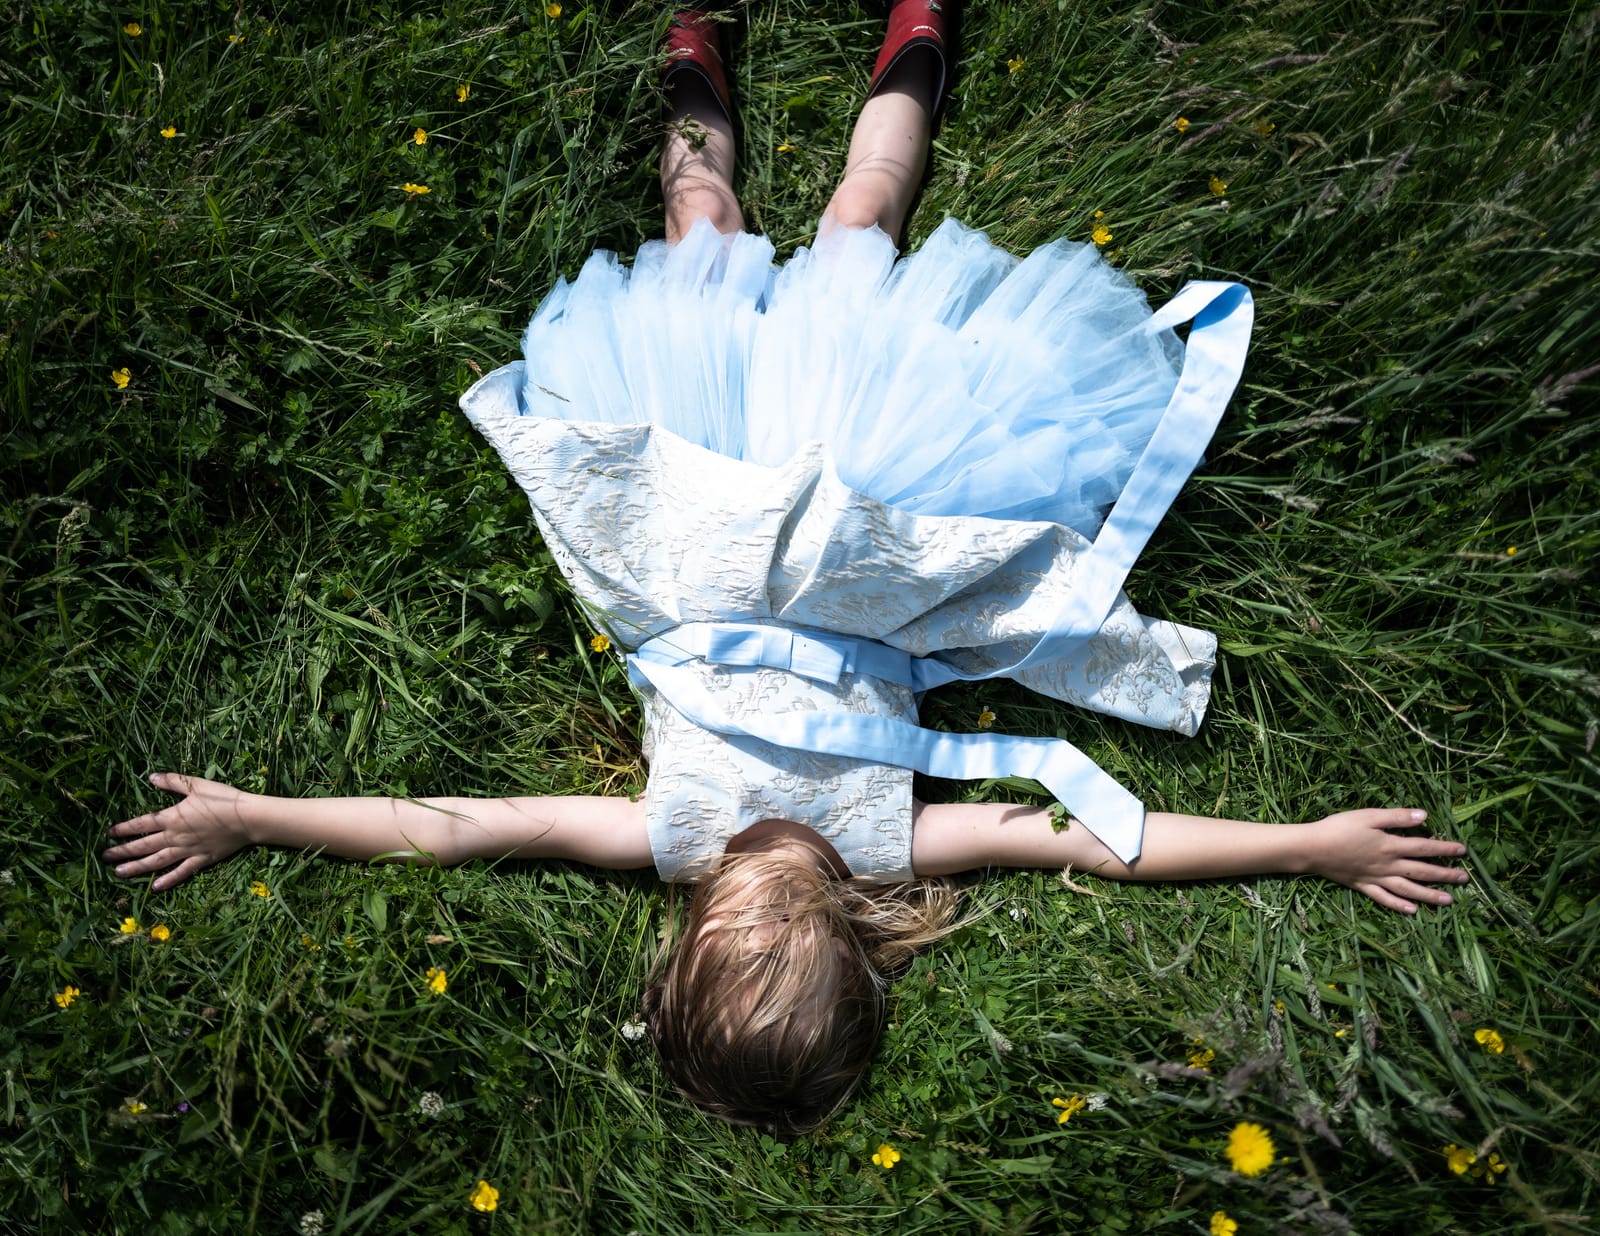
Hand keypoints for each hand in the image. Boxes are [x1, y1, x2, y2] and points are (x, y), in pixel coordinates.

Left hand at [104, 773, 256, 890]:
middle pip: (143, 845)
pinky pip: (181, 872)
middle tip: (105, 857)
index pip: (141, 824)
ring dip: (137, 867)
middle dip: (122, 851)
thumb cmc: (223, 798)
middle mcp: (175, 836)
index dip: (124, 829)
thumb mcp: (197, 785)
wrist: (248, 818)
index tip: (109, 833)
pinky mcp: (201, 860)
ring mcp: (187, 850)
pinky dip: (168, 880)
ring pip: (156, 861)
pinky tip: (155, 887)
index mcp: (172, 817)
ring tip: (119, 873)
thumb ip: (173, 782)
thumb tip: (151, 777)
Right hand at [1310, 808, 1469, 913]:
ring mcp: (1376, 878)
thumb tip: (1424, 816)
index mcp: (1390, 845)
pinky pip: (1384, 899)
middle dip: (1444, 874)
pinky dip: (1399, 905)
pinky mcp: (1363, 886)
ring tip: (1448, 900)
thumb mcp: (1368, 816)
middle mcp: (1387, 865)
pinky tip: (1412, 911)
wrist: (1312, 848)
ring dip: (1429, 894)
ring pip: (1408, 889)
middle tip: (1464, 878)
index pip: (1424, 847)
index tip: (1463, 850)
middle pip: (1421, 870)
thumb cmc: (1338, 827)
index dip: (1444, 848)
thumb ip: (1396, 817)